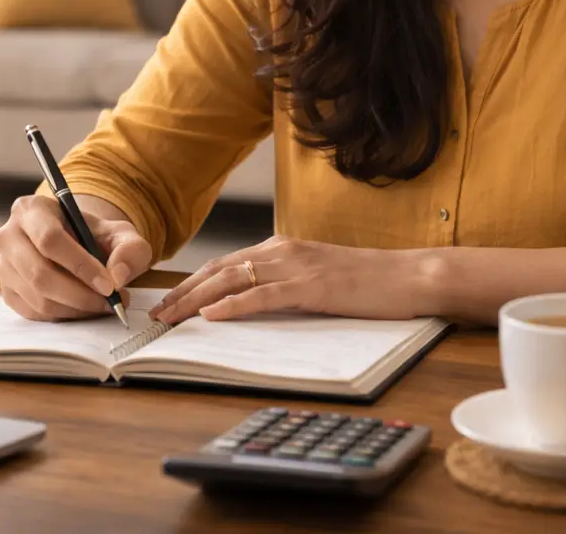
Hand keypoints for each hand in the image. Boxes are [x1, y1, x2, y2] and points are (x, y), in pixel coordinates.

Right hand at [0, 194, 151, 321]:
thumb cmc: (95, 235)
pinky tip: (84, 307)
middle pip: (40, 273)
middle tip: (111, 302)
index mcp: (31, 210)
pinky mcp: (7, 292)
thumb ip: (129, 249)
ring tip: (103, 304)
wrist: (76, 244)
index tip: (109, 285)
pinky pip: (35, 313)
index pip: (50, 239)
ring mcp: (4, 267)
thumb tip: (117, 277)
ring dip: (76, 309)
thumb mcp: (120, 233)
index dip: (80, 265)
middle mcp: (9, 236)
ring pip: (38, 298)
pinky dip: (65, 316)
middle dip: (80, 294)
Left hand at [149, 235, 434, 323]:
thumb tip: (253, 302)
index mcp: (284, 249)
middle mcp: (284, 251)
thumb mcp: (318, 278)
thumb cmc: (369, 282)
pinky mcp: (312, 286)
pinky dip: (235, 304)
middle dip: (183, 292)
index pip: (226, 265)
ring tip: (171, 317)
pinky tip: (213, 314)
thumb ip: (286, 284)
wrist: (409, 277)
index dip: (192, 283)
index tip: (168, 302)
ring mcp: (297, 267)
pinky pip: (264, 294)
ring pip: (233, 280)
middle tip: (156, 314)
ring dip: (196, 299)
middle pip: (220, 270)